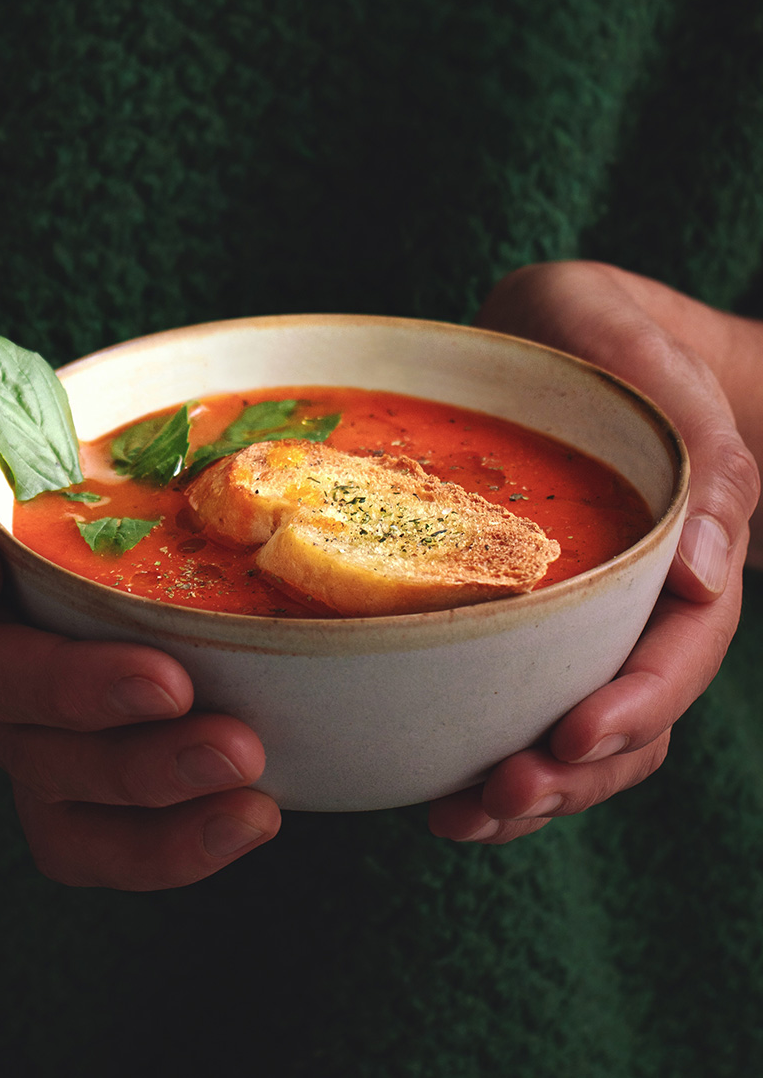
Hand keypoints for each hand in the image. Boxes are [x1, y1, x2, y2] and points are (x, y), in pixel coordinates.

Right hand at [0, 333, 279, 888]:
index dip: (77, 689)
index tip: (168, 681)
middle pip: (40, 757)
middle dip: (143, 769)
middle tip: (242, 751)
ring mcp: (4, 707)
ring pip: (65, 810)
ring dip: (159, 829)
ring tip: (253, 813)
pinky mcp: (48, 719)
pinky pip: (89, 812)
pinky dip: (159, 835)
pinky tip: (240, 816)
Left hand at [427, 261, 759, 844]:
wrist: (567, 334)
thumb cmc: (610, 338)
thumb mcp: (654, 363)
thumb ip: (707, 458)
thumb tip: (708, 575)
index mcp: (688, 548)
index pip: (681, 649)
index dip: (636, 704)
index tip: (572, 736)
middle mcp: (644, 600)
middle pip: (635, 717)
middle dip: (573, 772)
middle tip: (497, 795)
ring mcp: (592, 618)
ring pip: (584, 732)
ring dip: (534, 788)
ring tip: (460, 815)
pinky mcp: (534, 620)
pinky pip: (529, 702)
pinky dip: (495, 752)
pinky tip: (442, 783)